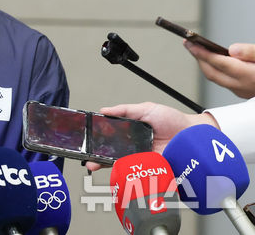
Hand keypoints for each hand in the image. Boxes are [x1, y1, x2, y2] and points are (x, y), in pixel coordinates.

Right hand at [84, 102, 217, 170]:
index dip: (98, 138)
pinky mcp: (150, 168)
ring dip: (106, 165)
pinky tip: (115, 169)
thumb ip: (125, 109)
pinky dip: (124, 171)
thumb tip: (105, 110)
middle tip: (87, 157)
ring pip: (120, 163)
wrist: (192, 134)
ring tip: (93, 165)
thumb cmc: (172, 120)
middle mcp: (134, 146)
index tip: (88, 139)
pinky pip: (135, 171)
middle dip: (97, 156)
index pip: (110, 136)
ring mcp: (141, 158)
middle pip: (111, 152)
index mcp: (130, 131)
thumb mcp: (146, 108)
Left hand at [186, 41, 254, 97]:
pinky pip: (221, 80)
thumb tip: (233, 49)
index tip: (190, 44)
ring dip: (204, 63)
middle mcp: (243, 86)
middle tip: (188, 44)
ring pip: (215, 78)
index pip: (219, 63)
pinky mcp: (242, 92)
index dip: (202, 53)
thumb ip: (251, 52)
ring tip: (196, 49)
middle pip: (212, 73)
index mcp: (251, 76)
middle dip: (198, 58)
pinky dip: (213, 69)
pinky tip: (211, 60)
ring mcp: (242, 91)